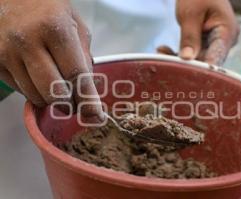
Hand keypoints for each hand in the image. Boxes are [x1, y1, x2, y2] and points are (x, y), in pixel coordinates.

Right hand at [0, 0, 103, 119]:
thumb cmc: (49, 10)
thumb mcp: (75, 25)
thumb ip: (84, 56)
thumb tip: (87, 89)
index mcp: (55, 28)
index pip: (76, 74)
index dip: (88, 100)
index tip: (96, 117)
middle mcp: (28, 41)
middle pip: (54, 92)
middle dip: (69, 105)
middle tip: (75, 103)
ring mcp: (7, 53)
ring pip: (36, 96)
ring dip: (52, 99)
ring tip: (58, 86)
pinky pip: (21, 91)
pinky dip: (36, 92)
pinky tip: (40, 78)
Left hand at [159, 0, 238, 65]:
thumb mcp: (190, 14)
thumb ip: (189, 37)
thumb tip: (187, 58)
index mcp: (227, 33)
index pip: (216, 56)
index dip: (202, 68)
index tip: (187, 74)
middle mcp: (223, 42)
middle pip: (206, 61)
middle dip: (185, 63)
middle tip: (165, 63)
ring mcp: (214, 43)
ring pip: (196, 59)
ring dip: (178, 58)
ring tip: (160, 52)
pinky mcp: (204, 44)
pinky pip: (192, 54)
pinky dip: (177, 53)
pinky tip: (163, 50)